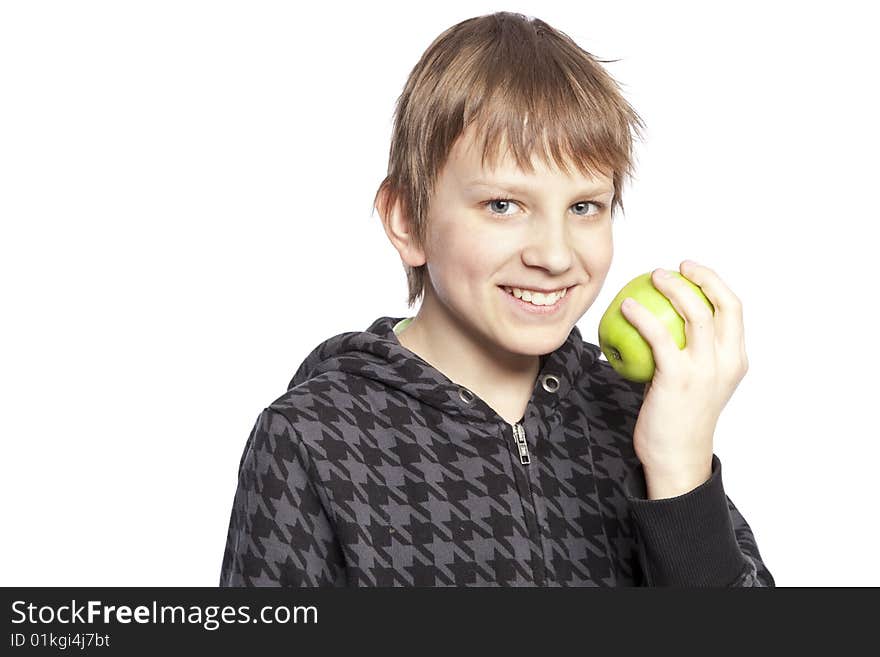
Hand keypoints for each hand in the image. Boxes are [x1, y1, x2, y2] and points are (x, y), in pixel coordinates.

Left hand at [620, 260, 748, 496]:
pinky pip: (658, 336)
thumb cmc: (680, 419)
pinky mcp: (678, 378)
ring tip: (651, 277)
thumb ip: (693, 356)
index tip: (691, 270)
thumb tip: (666, 324)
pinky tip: (626, 306)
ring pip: (696, 313)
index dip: (714, 282)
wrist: (677, 459)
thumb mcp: (698, 383)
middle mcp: (727, 362)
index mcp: (737, 361)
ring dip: (673, 288)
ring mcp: (705, 370)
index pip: (734, 308)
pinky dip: (642, 315)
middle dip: (699, 277)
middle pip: (722, 304)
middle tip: (671, 268)